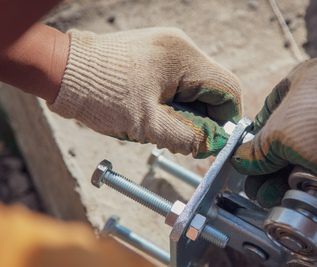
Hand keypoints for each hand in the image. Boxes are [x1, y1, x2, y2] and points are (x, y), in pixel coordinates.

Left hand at [48, 27, 241, 157]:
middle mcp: (181, 47)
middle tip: (181, 139)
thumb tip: (212, 144)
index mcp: (185, 59)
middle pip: (212, 89)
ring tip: (161, 127)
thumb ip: (187, 137)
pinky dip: (174, 101)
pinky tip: (155, 113)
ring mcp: (168, 48)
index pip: (228, 89)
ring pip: (195, 87)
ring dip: (186, 111)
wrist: (62, 71)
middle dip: (203, 118)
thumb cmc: (101, 94)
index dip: (226, 119)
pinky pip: (178, 81)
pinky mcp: (156, 53)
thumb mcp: (148, 124)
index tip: (213, 140)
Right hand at [231, 58, 316, 206]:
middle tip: (258, 181)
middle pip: (290, 131)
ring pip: (307, 147)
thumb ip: (256, 150)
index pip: (274, 102)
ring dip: (284, 173)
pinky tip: (295, 190)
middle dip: (271, 162)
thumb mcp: (274, 135)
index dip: (259, 129)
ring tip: (270, 194)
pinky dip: (308, 173)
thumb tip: (241, 160)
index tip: (251, 150)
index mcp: (308, 74)